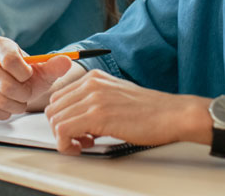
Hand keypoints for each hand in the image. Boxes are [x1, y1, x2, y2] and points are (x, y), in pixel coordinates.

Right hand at [0, 36, 77, 119]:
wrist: (18, 86)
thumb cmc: (30, 75)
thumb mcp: (45, 69)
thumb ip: (55, 65)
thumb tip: (67, 60)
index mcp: (0, 44)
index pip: (10, 60)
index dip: (24, 74)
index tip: (29, 75)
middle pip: (5, 85)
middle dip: (23, 94)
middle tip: (27, 93)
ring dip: (14, 105)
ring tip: (19, 100)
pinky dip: (2, 113)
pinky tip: (7, 108)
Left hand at [45, 69, 209, 154]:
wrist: (171, 114)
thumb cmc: (149, 110)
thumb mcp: (116, 96)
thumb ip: (95, 101)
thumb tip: (77, 119)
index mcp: (95, 77)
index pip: (59, 97)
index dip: (63, 117)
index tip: (76, 130)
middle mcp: (91, 83)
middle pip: (53, 108)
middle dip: (61, 128)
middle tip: (79, 139)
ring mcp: (94, 98)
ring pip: (55, 120)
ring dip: (64, 138)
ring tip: (84, 143)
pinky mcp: (97, 115)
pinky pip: (63, 132)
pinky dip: (67, 145)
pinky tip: (83, 147)